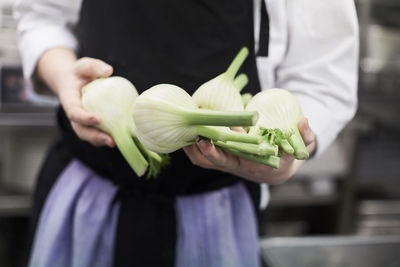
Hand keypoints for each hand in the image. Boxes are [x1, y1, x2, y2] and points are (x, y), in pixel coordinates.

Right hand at [49, 55, 114, 146]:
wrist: (73, 81)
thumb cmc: (79, 73)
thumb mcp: (84, 65)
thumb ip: (93, 66)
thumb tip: (108, 71)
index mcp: (69, 100)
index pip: (74, 112)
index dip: (84, 118)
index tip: (98, 119)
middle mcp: (74, 115)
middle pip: (81, 130)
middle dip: (94, 137)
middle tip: (110, 140)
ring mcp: (81, 122)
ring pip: (88, 135)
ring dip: (101, 141)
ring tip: (115, 143)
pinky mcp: (91, 125)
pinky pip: (97, 134)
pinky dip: (106, 138)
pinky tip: (120, 138)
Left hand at [183, 118, 316, 183]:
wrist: (277, 171)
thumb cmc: (288, 156)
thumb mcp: (302, 148)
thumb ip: (305, 136)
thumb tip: (304, 120)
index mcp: (262, 166)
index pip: (250, 157)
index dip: (240, 144)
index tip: (232, 131)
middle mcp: (243, 168)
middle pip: (223, 163)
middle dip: (212, 152)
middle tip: (202, 137)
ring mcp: (230, 166)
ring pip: (208, 163)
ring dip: (196, 150)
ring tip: (187, 134)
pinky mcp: (221, 162)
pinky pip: (203, 160)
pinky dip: (193, 150)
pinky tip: (185, 136)